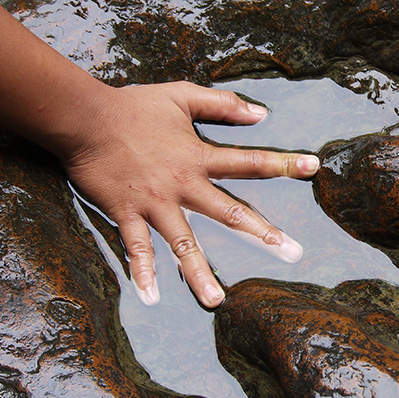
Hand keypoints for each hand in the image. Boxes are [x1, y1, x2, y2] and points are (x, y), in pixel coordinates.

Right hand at [59, 81, 319, 307]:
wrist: (84, 117)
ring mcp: (155, 203)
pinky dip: (142, 273)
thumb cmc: (134, 106)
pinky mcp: (126, 213)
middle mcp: (183, 184)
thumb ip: (222, 104)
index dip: (284, 163)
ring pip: (183, 244)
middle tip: (293, 253)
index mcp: (199, 156)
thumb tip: (261, 114)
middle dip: (263, 233)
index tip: (315, 167)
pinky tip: (151, 298)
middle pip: (230, 212)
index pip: (250, 161)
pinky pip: (136, 248)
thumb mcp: (182, 96)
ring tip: (217, 302)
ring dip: (200, 274)